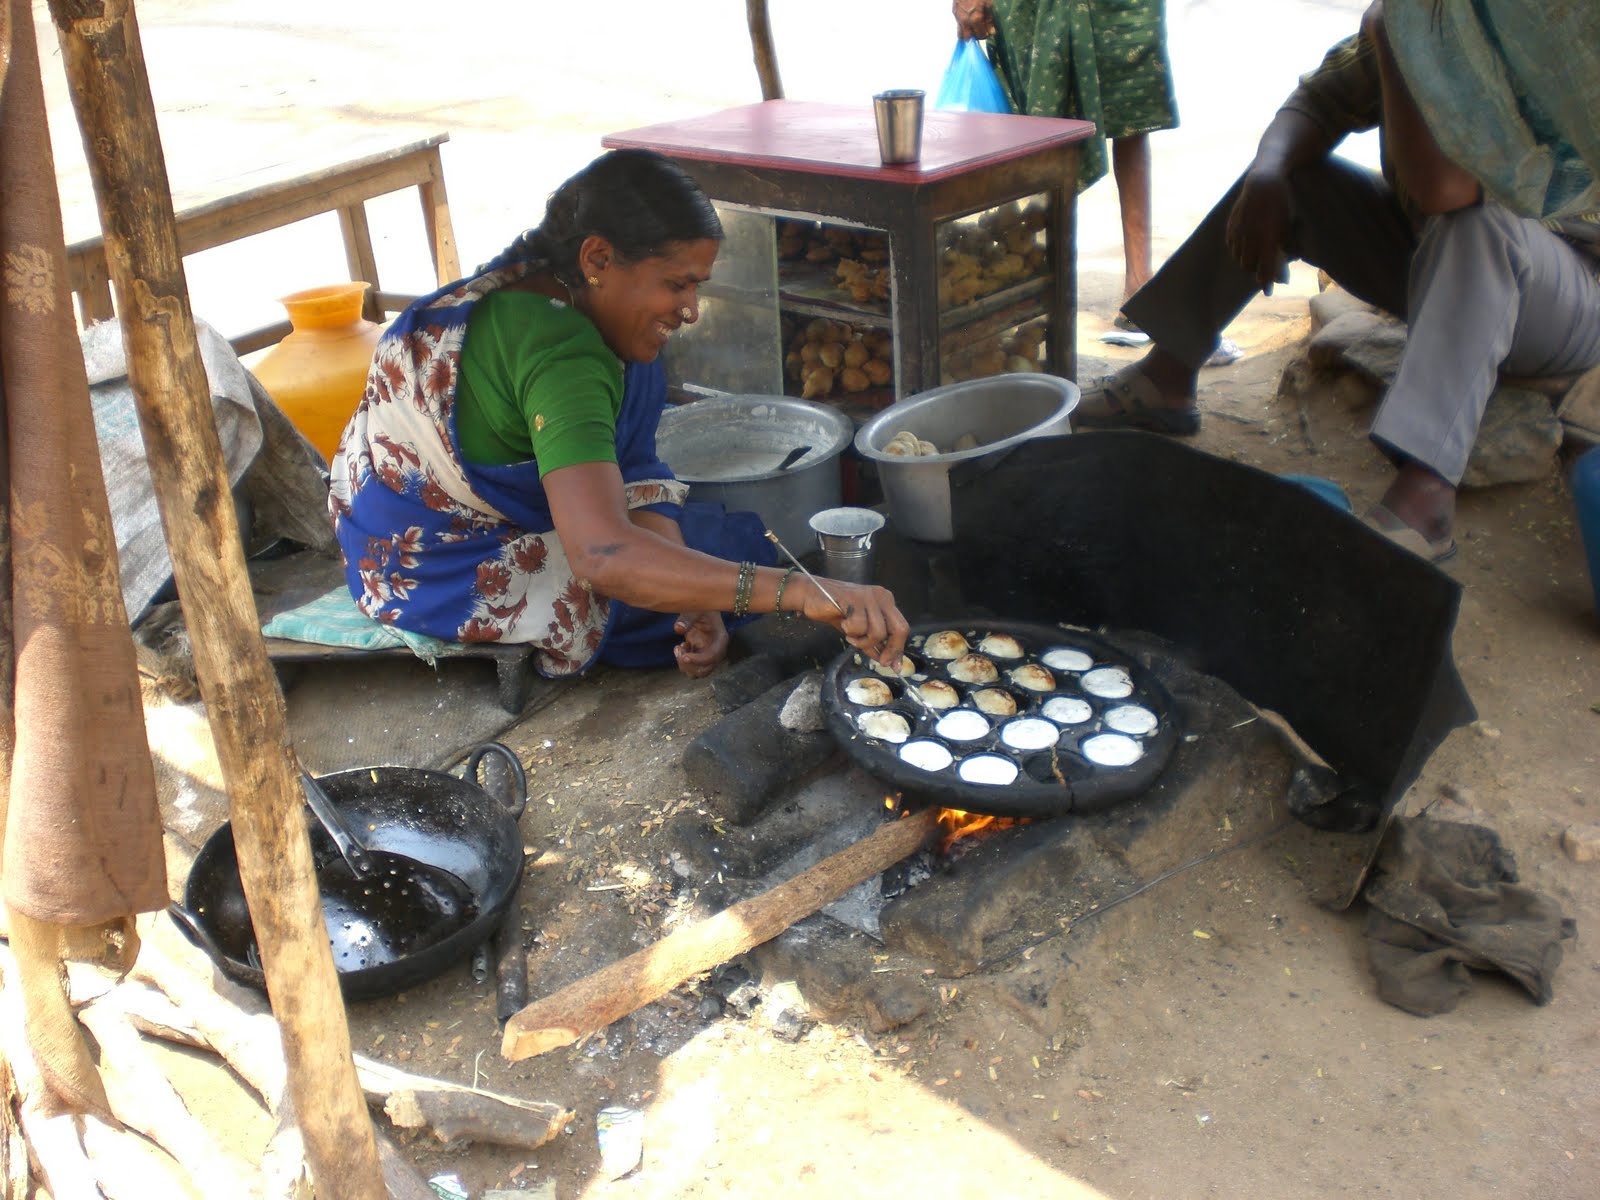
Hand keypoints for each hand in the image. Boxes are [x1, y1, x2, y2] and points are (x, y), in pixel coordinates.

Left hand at [672, 611, 727, 678]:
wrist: (702, 608)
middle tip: (679, 650)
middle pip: (705, 670)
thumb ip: (687, 618)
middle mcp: (717, 650)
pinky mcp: (700, 655)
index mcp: (720, 639)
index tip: (684, 656)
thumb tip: (678, 628)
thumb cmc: (702, 606)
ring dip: (685, 665)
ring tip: (679, 647)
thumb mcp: (696, 608)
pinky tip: (680, 646)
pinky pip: (692, 666)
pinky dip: (683, 661)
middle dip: (689, 665)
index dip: (698, 660)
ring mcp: (708, 654)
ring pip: (697, 672)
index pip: (713, 657)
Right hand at [798, 577, 909, 667]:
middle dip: (891, 649)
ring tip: (851, 636)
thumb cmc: (836, 611)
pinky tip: (844, 625)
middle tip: (880, 660)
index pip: (902, 627)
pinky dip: (851, 632)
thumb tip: (888, 662)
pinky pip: (860, 626)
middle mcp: (881, 597)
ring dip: (863, 641)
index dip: (899, 648)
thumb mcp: (859, 630)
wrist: (811, 595)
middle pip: (899, 629)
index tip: (894, 665)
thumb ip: (874, 643)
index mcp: (886, 601)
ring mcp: (869, 597)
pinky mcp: (855, 600)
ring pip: (878, 632)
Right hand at [954, 0, 993, 39]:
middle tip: (979, 29)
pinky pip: (958, 23)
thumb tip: (991, 32)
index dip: (985, 35)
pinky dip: (964, 24)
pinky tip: (969, 16)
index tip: (987, 31)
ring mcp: (958, 17)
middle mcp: (965, 21)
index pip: (980, 36)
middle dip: (974, 36)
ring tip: (974, 24)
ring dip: (967, 32)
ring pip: (960, 33)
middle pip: (967, 39)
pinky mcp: (954, 12)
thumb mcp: (988, 4)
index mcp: (975, 19)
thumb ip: (989, 20)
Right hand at [1225, 168, 1293, 294]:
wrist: (1264, 181)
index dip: (1266, 280)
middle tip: (1265, 270)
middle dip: (1257, 270)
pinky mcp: (1231, 225)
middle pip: (1249, 264)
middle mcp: (1250, 235)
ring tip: (1256, 257)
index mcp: (1267, 235)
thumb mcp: (1288, 224)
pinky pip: (1232, 246)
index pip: (1265, 264)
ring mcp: (1238, 230)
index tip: (1268, 292)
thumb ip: (1286, 245)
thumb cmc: (1281, 203)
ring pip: (1239, 257)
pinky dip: (1238, 250)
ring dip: (1248, 261)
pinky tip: (1245, 246)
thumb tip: (1287, 264)